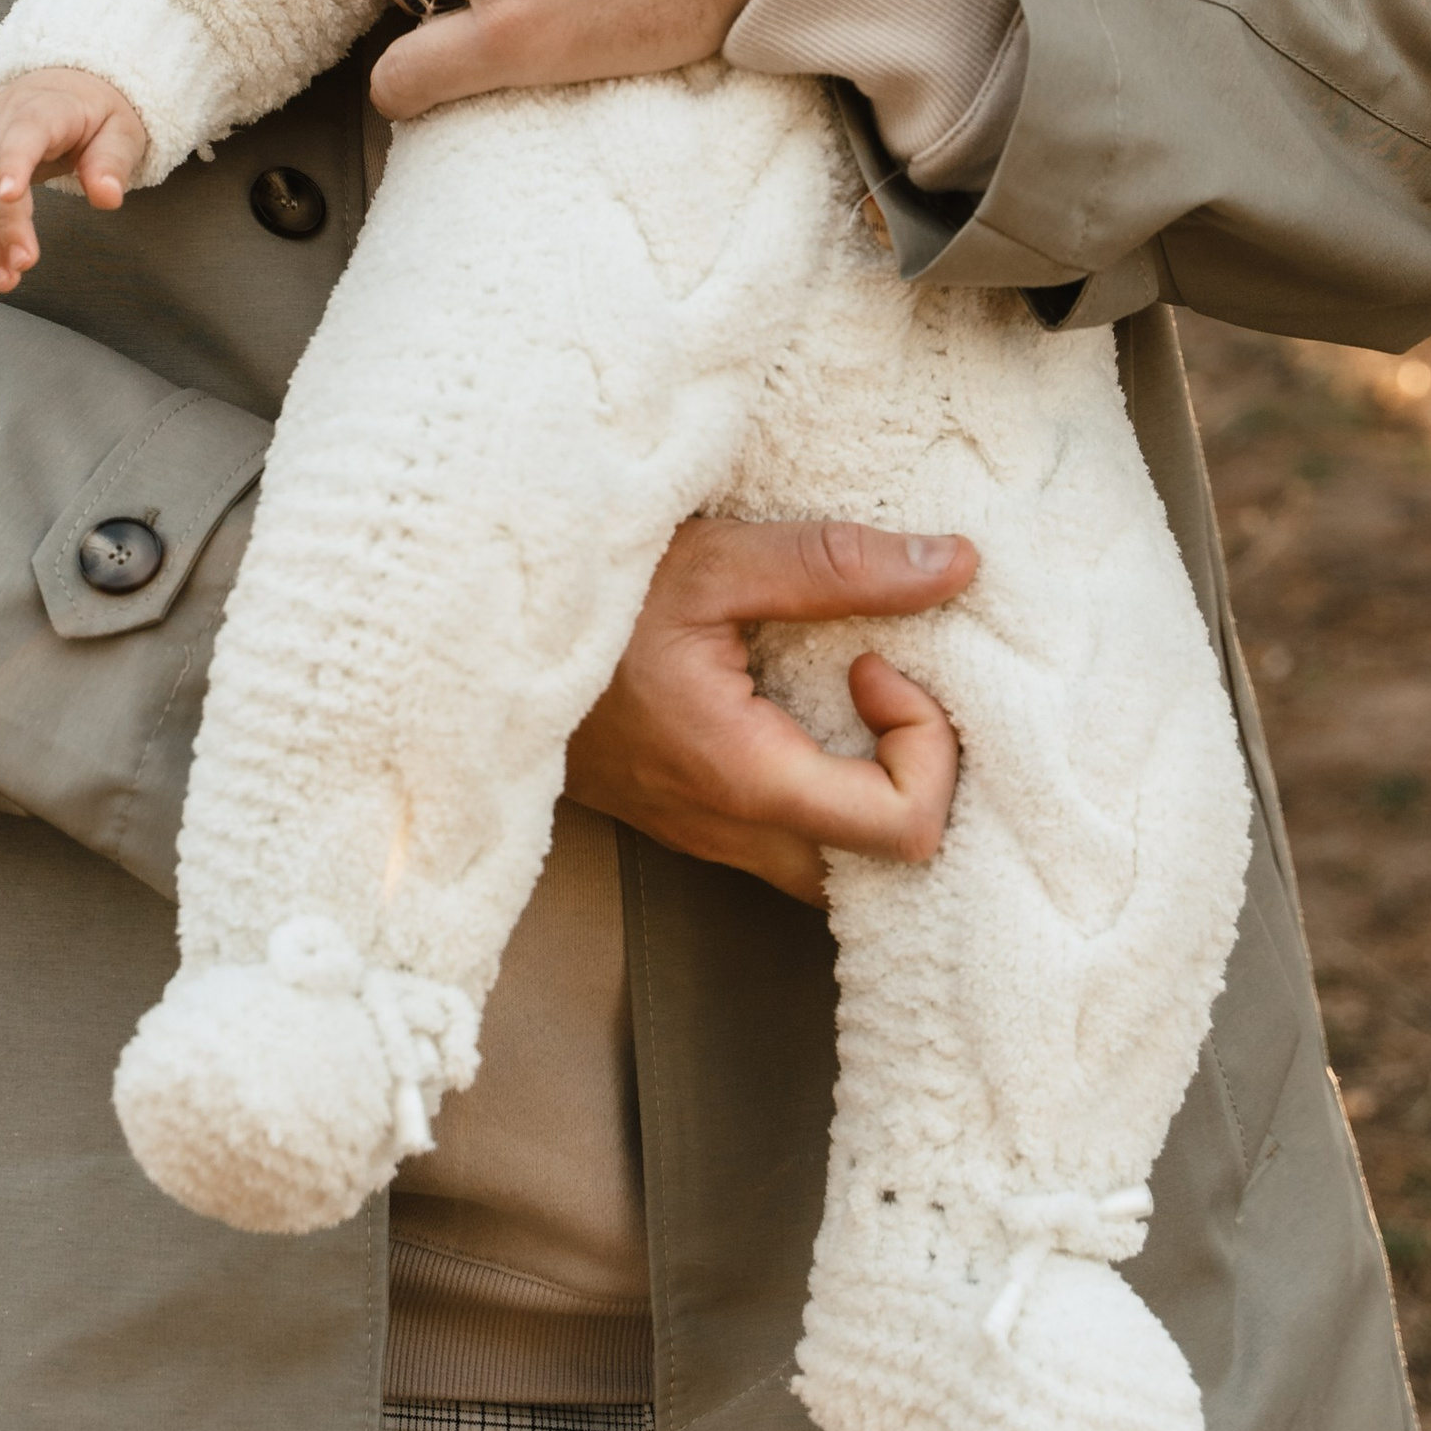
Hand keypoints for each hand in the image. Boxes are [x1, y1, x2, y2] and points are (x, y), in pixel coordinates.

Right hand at [0, 69, 148, 290]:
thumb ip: (112, 163)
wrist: (65, 87)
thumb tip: (107, 196)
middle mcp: (0, 121)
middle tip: (21, 265)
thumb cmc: (95, 112)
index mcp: (43, 107)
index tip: (11, 197)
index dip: (14, 164)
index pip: (23, 133)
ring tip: (0, 278)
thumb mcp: (121, 131)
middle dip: (0, 225)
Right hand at [563, 515, 978, 906]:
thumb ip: (838, 565)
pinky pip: (792, 840)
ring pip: (838, 865)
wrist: (475, 637)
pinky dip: (830, 787)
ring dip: (873, 785)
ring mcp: (707, 837)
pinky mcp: (692, 820)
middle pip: (885, 870)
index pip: (904, 830)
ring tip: (855, 695)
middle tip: (884, 685)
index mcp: (745, 777)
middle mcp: (731, 832)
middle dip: (918, 777)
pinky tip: (812, 710)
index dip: (926, 742)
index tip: (876, 660)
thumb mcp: (714, 560)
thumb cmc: (587, 597)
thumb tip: (954, 566)